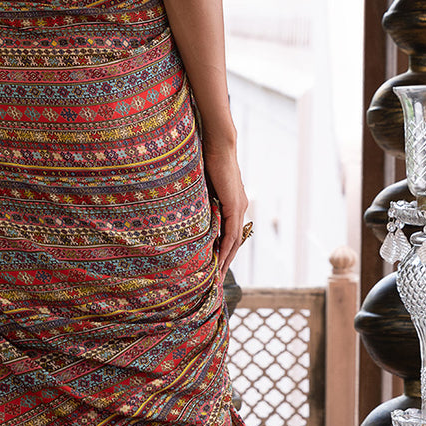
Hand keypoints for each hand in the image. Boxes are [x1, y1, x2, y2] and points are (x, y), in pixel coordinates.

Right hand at [204, 139, 249, 280]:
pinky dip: (225, 248)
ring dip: (225, 260)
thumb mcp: (202, 187)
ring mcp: (239, 208)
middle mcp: (239, 208)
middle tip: (214, 279)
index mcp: (233, 204)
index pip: (229, 233)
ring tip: (215, 276)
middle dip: (225, 262)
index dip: (223, 251)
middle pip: (234, 242)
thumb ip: (200, 200)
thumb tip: (186, 210)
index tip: (213, 265)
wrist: (219, 145)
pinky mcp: (235, 206)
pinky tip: (218, 260)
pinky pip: (230, 233)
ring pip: (234, 241)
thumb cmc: (207, 160)